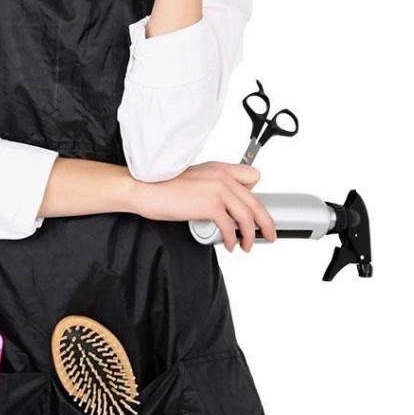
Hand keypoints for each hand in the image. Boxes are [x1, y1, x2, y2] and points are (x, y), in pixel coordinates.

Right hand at [132, 161, 277, 251]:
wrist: (145, 188)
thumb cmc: (164, 185)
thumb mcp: (195, 178)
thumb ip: (213, 185)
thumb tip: (225, 205)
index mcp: (219, 168)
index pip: (253, 177)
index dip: (256, 196)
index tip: (257, 212)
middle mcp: (222, 176)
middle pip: (256, 201)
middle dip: (266, 223)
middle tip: (268, 235)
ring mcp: (217, 190)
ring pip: (247, 216)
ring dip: (250, 235)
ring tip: (246, 246)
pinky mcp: (209, 205)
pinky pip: (230, 227)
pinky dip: (232, 240)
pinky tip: (229, 245)